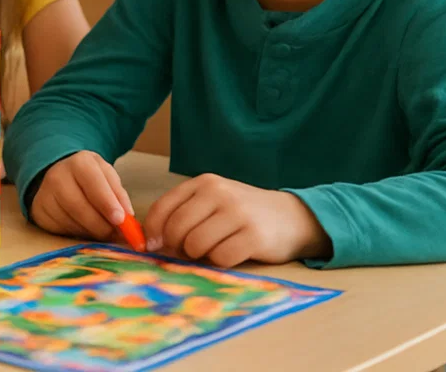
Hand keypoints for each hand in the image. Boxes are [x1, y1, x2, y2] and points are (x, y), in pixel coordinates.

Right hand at [30, 150, 134, 242]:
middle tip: (115, 234)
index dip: (107, 203)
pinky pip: (60, 229)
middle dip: (101, 225)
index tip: (120, 220)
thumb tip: (127, 218)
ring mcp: (45, 194)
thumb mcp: (108, 177)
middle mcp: (57, 176)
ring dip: (90, 231)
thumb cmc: (90, 178)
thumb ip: (119, 195)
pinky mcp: (38, 211)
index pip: (93, 183)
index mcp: (79, 162)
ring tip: (101, 230)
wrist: (59, 173)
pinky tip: (84, 227)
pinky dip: (77, 233)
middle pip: (79, 206)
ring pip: (70, 221)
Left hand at [144, 173, 330, 267]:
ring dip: (199, 256)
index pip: (164, 207)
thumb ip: (184, 213)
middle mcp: (219, 193)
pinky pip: (220, 258)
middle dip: (177, 247)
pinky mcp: (254, 236)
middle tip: (187, 252)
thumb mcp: (213, 202)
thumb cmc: (243, 213)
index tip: (154, 245)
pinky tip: (231, 254)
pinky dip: (220, 262)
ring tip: (212, 250)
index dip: (153, 230)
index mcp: (204, 183)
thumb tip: (153, 242)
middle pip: (177, 228)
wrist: (292, 217)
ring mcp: (238, 213)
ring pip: (196, 245)